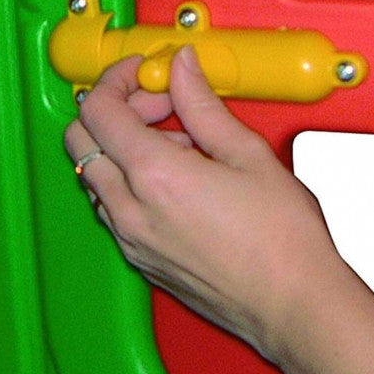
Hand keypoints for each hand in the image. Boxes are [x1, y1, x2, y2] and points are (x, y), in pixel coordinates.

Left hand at [63, 46, 342, 359]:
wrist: (293, 303)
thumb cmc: (283, 240)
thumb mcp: (249, 155)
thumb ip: (205, 106)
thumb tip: (185, 70)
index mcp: (156, 176)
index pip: (99, 110)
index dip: (119, 79)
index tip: (147, 71)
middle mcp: (131, 210)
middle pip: (80, 141)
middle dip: (116, 111)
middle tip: (165, 105)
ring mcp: (131, 239)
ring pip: (95, 176)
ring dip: (125, 148)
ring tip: (184, 145)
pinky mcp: (141, 260)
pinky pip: (114, 209)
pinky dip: (133, 182)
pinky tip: (182, 180)